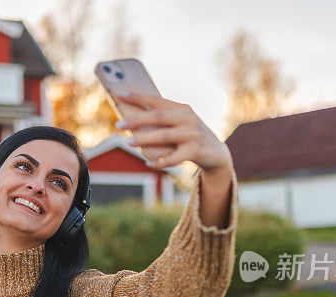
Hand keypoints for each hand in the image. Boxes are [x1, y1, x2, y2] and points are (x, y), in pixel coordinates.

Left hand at [116, 93, 233, 173]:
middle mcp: (188, 118)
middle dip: (137, 119)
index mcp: (182, 108)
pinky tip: (148, 163)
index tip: (120, 94)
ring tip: (128, 142)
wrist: (217, 153)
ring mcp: (192, 134)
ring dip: (144, 139)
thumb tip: (132, 122)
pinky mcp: (196, 151)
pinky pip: (173, 158)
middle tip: (118, 124)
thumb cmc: (190, 137)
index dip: (138, 97)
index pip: (157, 100)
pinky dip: (159, 162)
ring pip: (164, 136)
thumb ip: (162, 121)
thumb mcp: (180, 124)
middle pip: (158, 117)